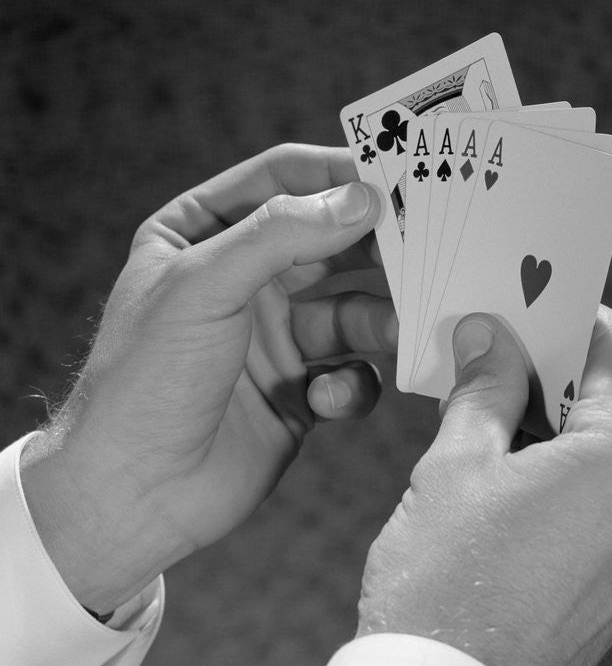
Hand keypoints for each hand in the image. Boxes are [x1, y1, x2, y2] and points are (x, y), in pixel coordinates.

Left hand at [22, 145, 395, 614]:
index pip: (281, 179)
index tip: (398, 175)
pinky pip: (350, 374)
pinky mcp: (299, 393)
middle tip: (425, 248)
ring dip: (380, 321)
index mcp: (202, 236)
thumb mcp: (203, 287)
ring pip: (352, 311)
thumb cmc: (146, 379)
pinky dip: (351, 385)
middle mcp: (242, 281)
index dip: (338, 173)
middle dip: (375, 248)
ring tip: (400, 331)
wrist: (133, 493)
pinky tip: (327, 402)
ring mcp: (273, 338)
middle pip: (329, 242)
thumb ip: (282, 235)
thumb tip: (361, 199)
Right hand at [357, 307, 611, 665]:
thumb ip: (483, 387)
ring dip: (558, 422)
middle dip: (557, 369)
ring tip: (488, 413)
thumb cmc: (442, 584)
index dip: (570, 316)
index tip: (524, 305)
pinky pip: (607, 503)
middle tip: (493, 353)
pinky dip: (565, 472)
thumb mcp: (455, 464)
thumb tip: (489, 336)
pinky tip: (506, 471)